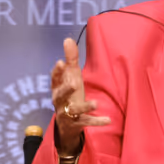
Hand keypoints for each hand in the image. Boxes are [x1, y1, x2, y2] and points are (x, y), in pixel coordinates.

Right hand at [50, 37, 108, 151]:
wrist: (67, 124)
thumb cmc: (70, 95)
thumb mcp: (71, 77)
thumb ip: (71, 59)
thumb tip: (68, 39)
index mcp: (57, 88)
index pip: (55, 79)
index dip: (57, 72)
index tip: (61, 63)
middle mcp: (59, 100)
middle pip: (60, 95)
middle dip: (66, 89)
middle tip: (74, 83)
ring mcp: (67, 113)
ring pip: (74, 110)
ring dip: (85, 106)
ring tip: (96, 103)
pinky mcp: (76, 123)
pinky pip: (87, 122)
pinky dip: (97, 121)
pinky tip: (108, 120)